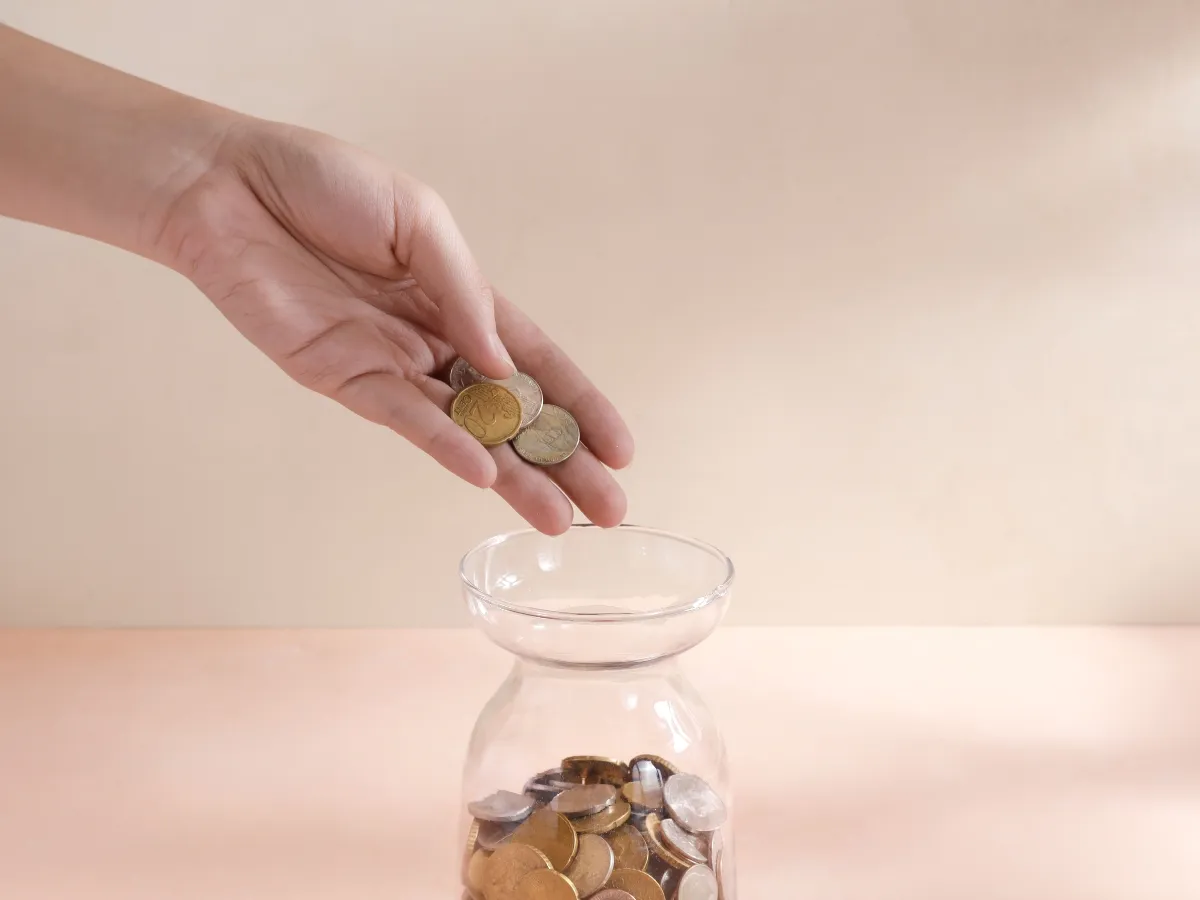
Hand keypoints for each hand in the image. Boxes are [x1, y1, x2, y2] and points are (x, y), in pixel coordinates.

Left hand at [153, 119, 632, 533]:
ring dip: (514, 476)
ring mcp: (392, 366)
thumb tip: (499, 359)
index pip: (536, 361)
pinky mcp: (344, 379)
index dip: (581, 405)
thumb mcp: (419, 218)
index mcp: (463, 298)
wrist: (228, 188)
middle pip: (512, 413)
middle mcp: (435, 341)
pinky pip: (406, 420)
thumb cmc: (326, 185)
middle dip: (562, 460)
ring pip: (468, 433)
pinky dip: (446, 447)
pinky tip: (485, 475)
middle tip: (608, 509)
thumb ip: (462, 290)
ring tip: (561, 519)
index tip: (623, 447)